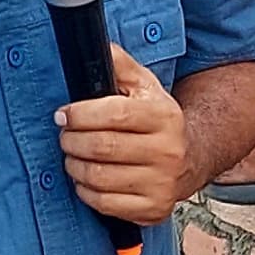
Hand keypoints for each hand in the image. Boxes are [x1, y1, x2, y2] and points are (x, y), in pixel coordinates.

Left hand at [57, 45, 191, 223]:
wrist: (191, 159)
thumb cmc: (156, 120)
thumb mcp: (144, 86)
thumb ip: (120, 64)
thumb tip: (97, 45)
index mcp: (164, 116)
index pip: (114, 114)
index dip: (80, 114)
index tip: (64, 115)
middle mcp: (168, 151)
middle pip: (102, 147)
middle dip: (72, 141)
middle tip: (65, 137)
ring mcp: (162, 183)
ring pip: (98, 177)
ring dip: (74, 166)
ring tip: (73, 157)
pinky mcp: (154, 209)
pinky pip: (104, 203)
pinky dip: (86, 190)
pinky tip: (87, 179)